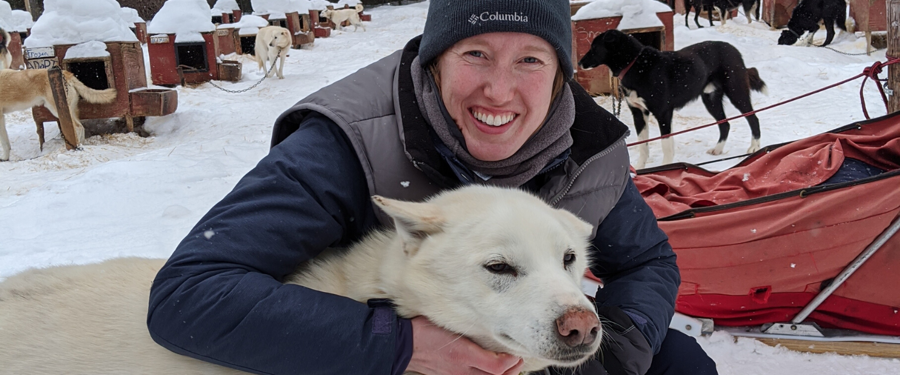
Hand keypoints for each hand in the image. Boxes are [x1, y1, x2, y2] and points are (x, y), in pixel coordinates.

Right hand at [405, 316, 522, 374]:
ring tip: (507, 366)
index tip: (515, 352)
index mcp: (464, 355)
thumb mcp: (450, 325)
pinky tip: (488, 370)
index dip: (510, 362)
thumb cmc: (423, 330)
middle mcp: (462, 369)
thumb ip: (469, 327)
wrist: (402, 344)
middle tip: (516, 360)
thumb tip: (487, 324)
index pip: (497, 367)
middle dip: (511, 370)